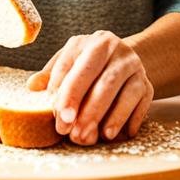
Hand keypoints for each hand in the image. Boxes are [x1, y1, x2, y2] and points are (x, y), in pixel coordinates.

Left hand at [27, 31, 153, 145]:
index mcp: (94, 42)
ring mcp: (135, 67)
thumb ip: (51, 75)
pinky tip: (116, 135)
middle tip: (74, 133)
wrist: (122, 59)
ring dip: (110, 117)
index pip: (79, 66)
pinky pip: (141, 103)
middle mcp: (117, 50)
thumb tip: (31, 87)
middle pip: (104, 80)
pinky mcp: (147, 84)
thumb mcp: (69, 61)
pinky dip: (129, 119)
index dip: (68, 92)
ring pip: (125, 92)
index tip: (58, 115)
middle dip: (88, 109)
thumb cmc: (88, 64)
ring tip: (95, 137)